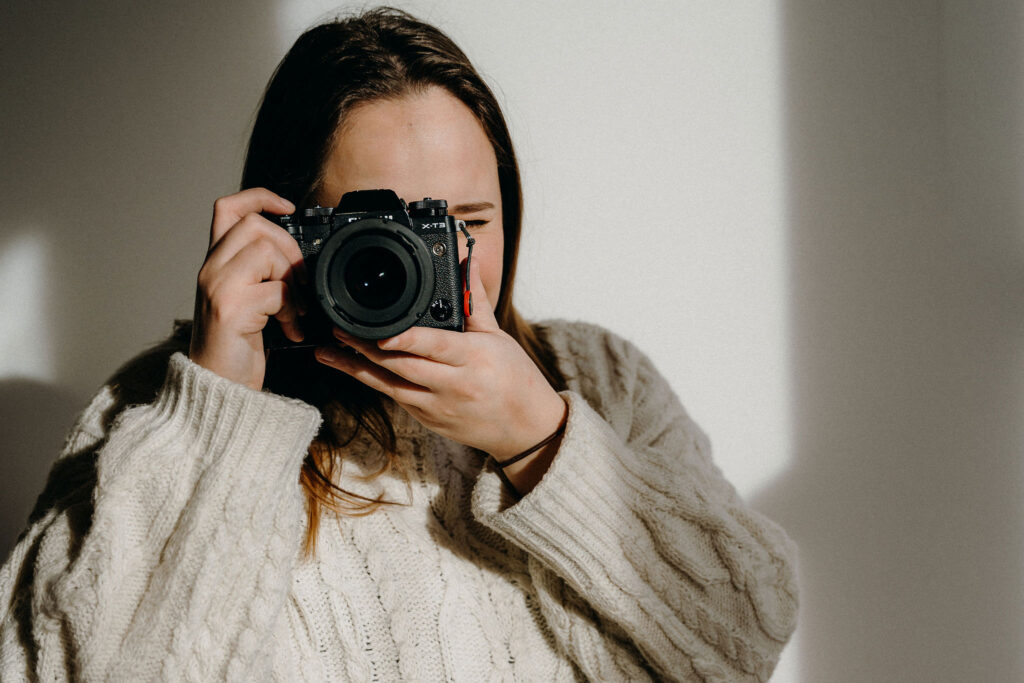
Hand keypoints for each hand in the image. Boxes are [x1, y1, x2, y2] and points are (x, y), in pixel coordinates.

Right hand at [188, 188, 305, 389]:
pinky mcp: (231, 309)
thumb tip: (296, 257)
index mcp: (215, 264)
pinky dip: (293, 310)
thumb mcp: (246, 302)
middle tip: (298, 281)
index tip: (287, 207)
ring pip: (266, 251)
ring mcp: (218, 287)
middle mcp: (210, 270)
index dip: (258, 197)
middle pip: (255, 225)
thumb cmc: (235, 348)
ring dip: (292, 280)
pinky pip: (276, 290)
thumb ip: (260, 274)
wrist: (217, 389)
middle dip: (289, 248)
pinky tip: (290, 329)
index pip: (227, 208)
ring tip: (295, 309)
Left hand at [314, 260, 566, 462]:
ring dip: (357, 368)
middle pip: (402, 367)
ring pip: (390, 387)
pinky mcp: (428, 421)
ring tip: (329, 352)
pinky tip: (352, 368)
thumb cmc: (515, 379)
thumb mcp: (498, 337)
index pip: (435, 346)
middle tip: (337, 331)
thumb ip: (476, 298)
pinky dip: (374, 382)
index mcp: (474, 359)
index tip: (380, 331)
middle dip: (366, 349)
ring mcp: (438, 408)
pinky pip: (396, 398)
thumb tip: (466, 259)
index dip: (405, 340)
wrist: (526, 429)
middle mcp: (454, 386)